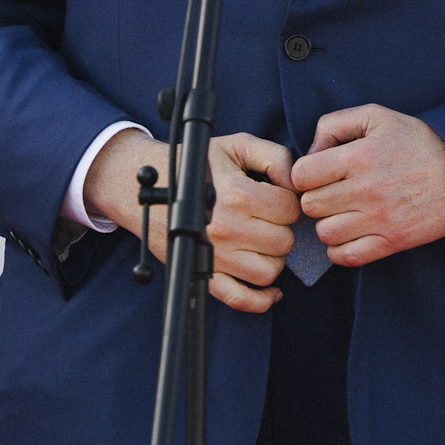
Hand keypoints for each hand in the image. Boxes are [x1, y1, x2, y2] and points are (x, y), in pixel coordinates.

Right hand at [85, 128, 300, 313]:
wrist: (148, 187)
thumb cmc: (196, 164)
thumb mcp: (237, 145)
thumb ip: (275, 156)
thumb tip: (297, 182)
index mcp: (236, 194)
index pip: (289, 209)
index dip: (288, 202)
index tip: (276, 198)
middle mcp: (226, 228)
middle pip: (283, 242)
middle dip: (281, 228)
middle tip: (267, 218)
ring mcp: (214, 256)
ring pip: (269, 272)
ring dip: (272, 258)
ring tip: (261, 241)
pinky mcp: (203, 274)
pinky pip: (241, 299)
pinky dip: (262, 299)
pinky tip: (272, 290)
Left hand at [292, 104, 444, 266]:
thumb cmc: (416, 140)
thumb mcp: (375, 116)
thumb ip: (334, 125)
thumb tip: (311, 152)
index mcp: (359, 156)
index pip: (301, 175)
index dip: (303, 173)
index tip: (316, 173)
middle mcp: (366, 190)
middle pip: (310, 205)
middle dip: (316, 197)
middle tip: (331, 192)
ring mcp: (379, 219)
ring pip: (325, 233)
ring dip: (328, 223)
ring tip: (342, 212)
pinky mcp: (392, 242)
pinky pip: (347, 257)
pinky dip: (341, 249)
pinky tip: (350, 233)